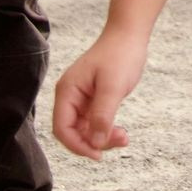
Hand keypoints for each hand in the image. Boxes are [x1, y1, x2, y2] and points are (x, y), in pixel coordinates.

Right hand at [52, 30, 148, 158]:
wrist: (129, 35)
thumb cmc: (120, 55)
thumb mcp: (113, 87)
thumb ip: (102, 116)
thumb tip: (95, 144)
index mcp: (67, 91)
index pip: (62, 128)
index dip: (77, 145)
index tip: (98, 155)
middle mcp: (70, 97)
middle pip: (73, 132)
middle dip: (94, 142)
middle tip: (120, 140)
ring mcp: (81, 99)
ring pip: (85, 130)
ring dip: (102, 138)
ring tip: (124, 137)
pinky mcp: (93, 100)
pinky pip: (94, 123)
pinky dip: (106, 130)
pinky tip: (121, 132)